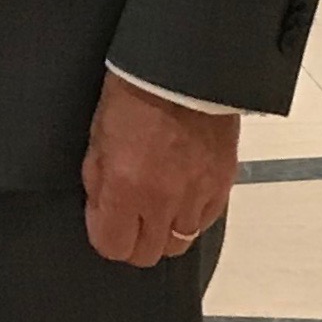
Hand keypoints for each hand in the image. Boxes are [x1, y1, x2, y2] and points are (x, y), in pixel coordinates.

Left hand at [81, 70, 238, 268]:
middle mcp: (163, 200)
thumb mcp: (98, 138)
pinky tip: (183, 195)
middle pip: (148, 254)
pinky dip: (192, 215)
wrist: (185, 68)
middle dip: (134, 241)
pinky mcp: (223, 183)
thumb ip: (99, 183)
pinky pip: (205, 221)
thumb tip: (103, 212)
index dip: (105, 236)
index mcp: (126, 188)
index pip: (113, 246)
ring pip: (180, 242)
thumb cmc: (133, 94)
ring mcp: (197, 194)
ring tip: (159, 206)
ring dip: (165, 230)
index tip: (105, 220)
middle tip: (130, 218)